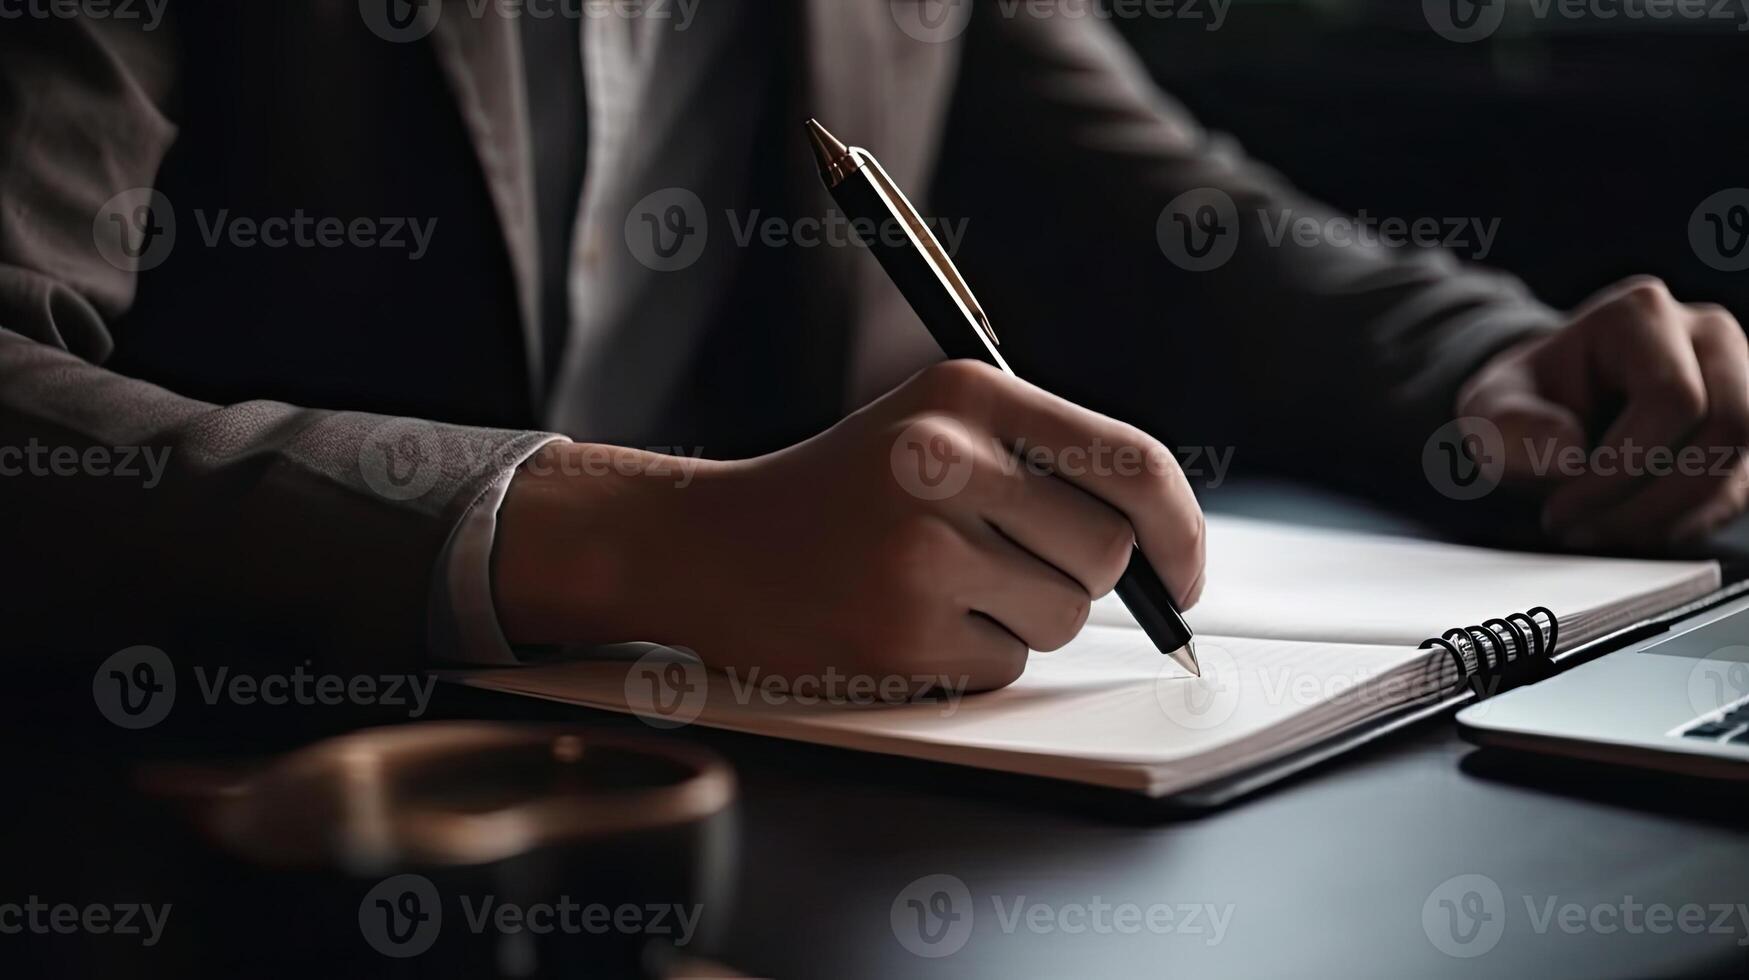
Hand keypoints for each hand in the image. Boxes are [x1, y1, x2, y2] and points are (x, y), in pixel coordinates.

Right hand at [492, 360, 1204, 691]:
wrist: (711, 543)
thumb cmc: (844, 491)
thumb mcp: (937, 427)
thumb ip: (1048, 461)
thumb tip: (1167, 549)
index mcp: (968, 392)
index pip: (1135, 463)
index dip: (1182, 530)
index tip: (1183, 573)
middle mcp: (944, 459)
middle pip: (1105, 554)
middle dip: (1078, 577)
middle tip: (1006, 567)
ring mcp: (919, 549)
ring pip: (1060, 617)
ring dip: (1022, 619)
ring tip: (940, 586)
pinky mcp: (898, 631)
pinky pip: (1001, 664)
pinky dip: (969, 657)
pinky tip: (906, 620)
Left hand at [1457, 277, 1748, 546]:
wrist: (1545, 416)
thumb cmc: (1524, 407)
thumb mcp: (1489, 412)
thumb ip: (1512, 428)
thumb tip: (1568, 455)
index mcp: (1640, 315)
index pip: (1671, 396)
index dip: (1622, 467)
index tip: (1562, 509)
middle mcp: (1707, 337)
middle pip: (1728, 428)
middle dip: (1653, 500)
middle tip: (1587, 529)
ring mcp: (1739, 381)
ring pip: (1740, 462)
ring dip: (1672, 516)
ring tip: (1604, 531)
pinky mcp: (1745, 432)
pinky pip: (1740, 489)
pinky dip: (1687, 522)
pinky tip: (1633, 528)